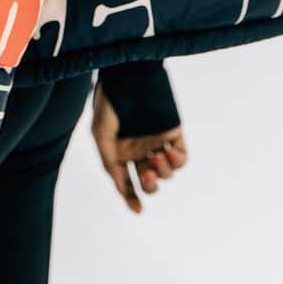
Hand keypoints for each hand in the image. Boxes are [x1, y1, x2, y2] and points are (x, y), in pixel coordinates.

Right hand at [90, 81, 187, 213]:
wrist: (128, 73)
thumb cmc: (110, 99)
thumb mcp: (100, 133)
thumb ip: (110, 162)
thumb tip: (122, 188)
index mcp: (121, 151)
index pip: (128, 182)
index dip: (132, 198)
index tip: (137, 210)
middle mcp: (140, 149)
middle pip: (150, 181)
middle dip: (150, 184)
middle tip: (146, 172)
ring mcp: (157, 141)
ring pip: (166, 173)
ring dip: (163, 172)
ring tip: (157, 155)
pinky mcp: (174, 132)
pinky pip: (182, 157)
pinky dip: (178, 163)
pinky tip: (169, 154)